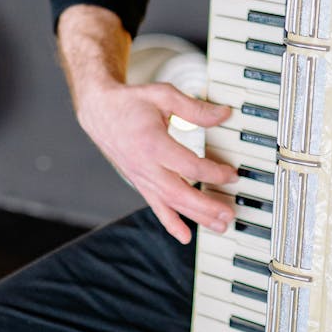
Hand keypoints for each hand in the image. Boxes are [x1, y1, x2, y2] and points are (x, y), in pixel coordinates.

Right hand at [76, 80, 237, 243]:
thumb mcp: (164, 96)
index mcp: (152, 144)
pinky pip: (156, 207)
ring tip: (220, 226)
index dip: (214, 173)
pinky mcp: (140, 183)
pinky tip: (185, 235)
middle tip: (229, 213)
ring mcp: (141, 178)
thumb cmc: (130, 103)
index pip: (189, 166)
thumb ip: (195, 109)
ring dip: (196, 217)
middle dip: (206, 206)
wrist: (99, 111)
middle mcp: (145, 166)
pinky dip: (171, 223)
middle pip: (180, 193)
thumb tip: (223, 114)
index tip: (232, 175)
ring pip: (171, 204)